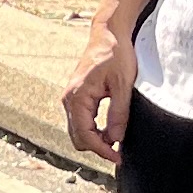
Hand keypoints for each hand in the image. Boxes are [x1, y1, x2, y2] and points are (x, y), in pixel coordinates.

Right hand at [62, 21, 136, 160]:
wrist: (108, 34)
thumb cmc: (116, 54)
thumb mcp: (123, 85)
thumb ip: (118, 113)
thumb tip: (115, 139)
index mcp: (77, 97)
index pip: (85, 135)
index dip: (102, 150)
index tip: (118, 158)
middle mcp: (69, 100)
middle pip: (78, 138)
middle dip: (97, 147)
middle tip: (119, 151)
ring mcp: (70, 98)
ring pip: (78, 132)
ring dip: (95, 139)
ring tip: (117, 139)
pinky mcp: (76, 97)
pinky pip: (80, 122)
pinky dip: (93, 130)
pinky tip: (109, 129)